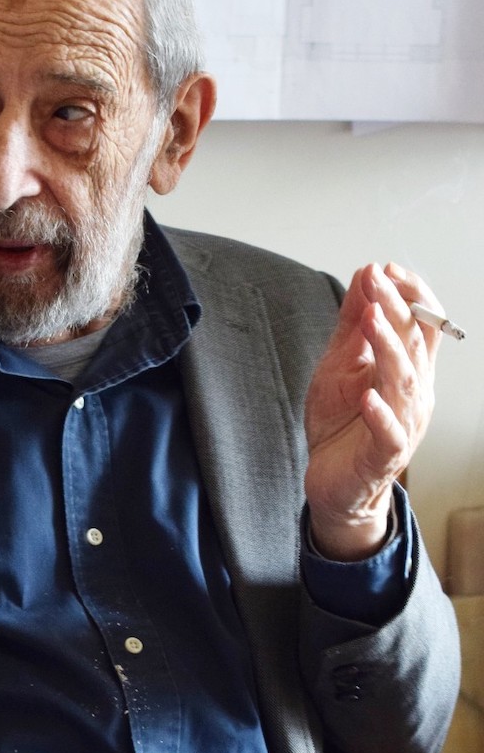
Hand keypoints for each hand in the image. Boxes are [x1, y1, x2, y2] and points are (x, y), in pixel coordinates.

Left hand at [304, 262, 437, 559]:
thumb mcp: (339, 365)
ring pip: (403, 382)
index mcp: (408, 370)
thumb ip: (352, 325)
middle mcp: (414, 394)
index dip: (409, 294)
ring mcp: (403, 425)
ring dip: (389, 349)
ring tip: (372, 320)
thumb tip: (365, 274)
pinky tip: (367, 396)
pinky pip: (388, 433)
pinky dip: (379, 413)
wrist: (331, 483)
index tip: (385, 269)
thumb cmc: (340, 425)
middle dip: (395, 310)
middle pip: (413, 346)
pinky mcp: (384, 456)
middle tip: (376, 281)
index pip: (422, 324)